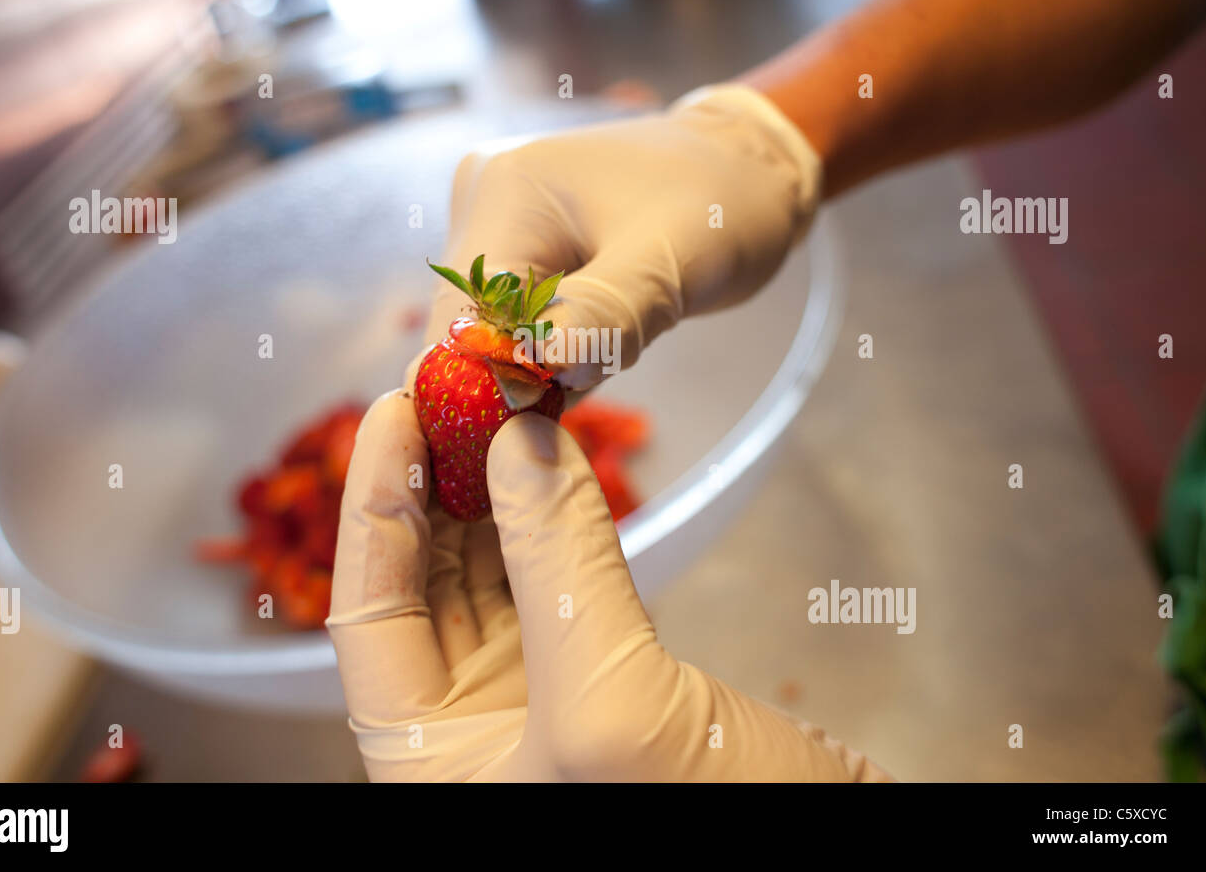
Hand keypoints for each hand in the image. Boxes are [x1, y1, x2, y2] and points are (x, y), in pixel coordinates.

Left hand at [326, 390, 888, 780]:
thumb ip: (557, 569)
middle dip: (439, 477)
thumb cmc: (699, 832)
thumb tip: (518, 437)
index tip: (397, 405)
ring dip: (498, 485)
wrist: (836, 868)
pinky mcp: (608, 677)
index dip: (374, 503)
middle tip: (459, 382)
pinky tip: (558, 455)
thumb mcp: (608, 708)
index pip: (369, 609)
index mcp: (427, 759)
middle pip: (428, 580)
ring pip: (496, 569)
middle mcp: (467, 729)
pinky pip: (560, 578)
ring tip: (505, 398)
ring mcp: (538, 701)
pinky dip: (558, 515)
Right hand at [416, 84, 822, 389]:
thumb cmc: (723, 201)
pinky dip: (555, 354)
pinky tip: (603, 347)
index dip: (488, 385)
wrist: (747, 169)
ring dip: (542, 371)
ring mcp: (499, 230)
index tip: (532, 441)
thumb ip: (606, 316)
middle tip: (587, 399)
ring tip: (610, 357)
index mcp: (507, 194)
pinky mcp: (522, 255)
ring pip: (495, 336)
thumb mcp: (675, 259)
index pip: (462, 317)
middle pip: (470, 331)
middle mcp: (483, 206)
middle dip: (521, 379)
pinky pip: (520, 325)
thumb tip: (540, 370)